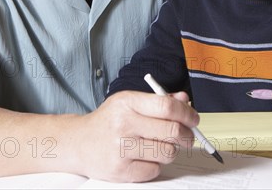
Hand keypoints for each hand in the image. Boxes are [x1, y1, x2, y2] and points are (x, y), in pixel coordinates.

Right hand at [72, 91, 197, 181]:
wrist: (78, 142)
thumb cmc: (109, 121)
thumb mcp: (130, 102)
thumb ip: (159, 101)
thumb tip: (185, 101)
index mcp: (128, 103)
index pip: (167, 106)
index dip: (187, 113)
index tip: (194, 119)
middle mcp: (123, 124)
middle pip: (172, 131)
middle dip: (187, 135)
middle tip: (187, 136)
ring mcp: (120, 149)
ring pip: (167, 152)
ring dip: (171, 151)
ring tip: (161, 146)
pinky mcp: (120, 170)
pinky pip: (154, 170)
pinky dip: (155, 165)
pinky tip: (144, 158)